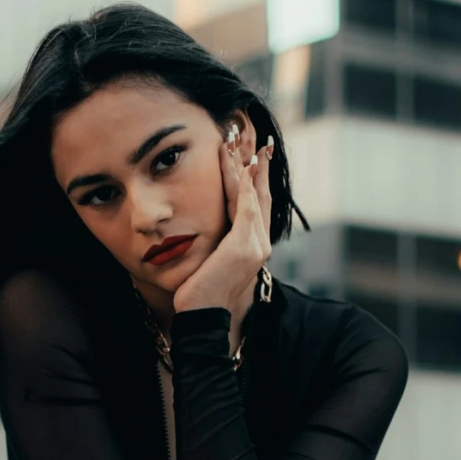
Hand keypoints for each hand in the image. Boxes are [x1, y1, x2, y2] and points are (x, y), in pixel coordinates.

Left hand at [172, 118, 272, 333]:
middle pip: (262, 197)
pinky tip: (241, 165)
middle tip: (256, 140)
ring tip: (241, 143)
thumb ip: (215, 246)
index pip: (257, 206)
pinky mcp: (243, 246)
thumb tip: (204, 232)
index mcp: (252, 248)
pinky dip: (245, 185)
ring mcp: (255, 246)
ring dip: (247, 167)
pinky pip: (247, 207)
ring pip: (253, 196)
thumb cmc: (198, 296)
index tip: (251, 157)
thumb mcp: (209, 264)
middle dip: (258, 167)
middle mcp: (260, 245)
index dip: (255, 181)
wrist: (201, 319)